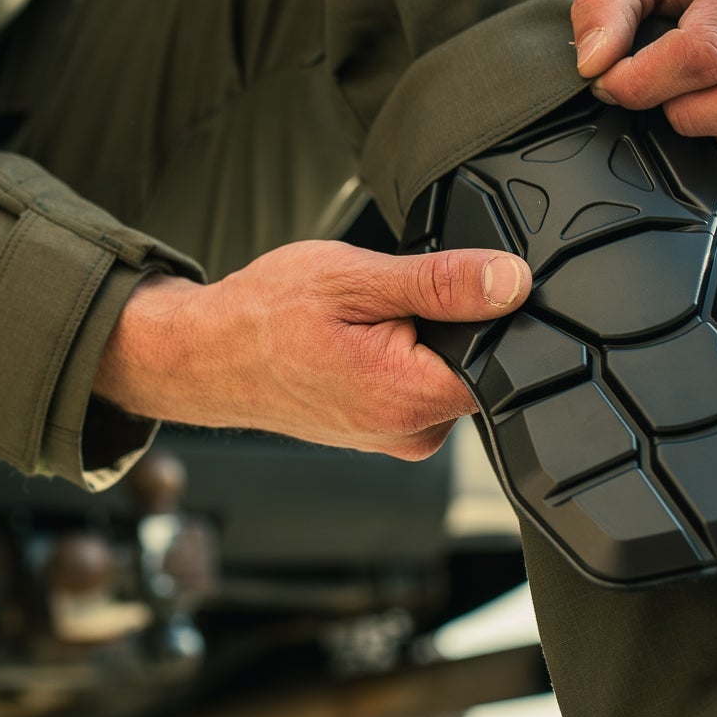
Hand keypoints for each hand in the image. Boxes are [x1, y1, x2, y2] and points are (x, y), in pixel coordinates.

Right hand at [94, 242, 530, 459]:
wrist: (207, 355)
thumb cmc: (263, 318)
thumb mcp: (357, 278)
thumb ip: (441, 283)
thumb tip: (510, 281)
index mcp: (413, 397)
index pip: (505, 356)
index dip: (486, 310)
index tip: (438, 289)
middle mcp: (412, 432)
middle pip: (477, 363)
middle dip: (446, 322)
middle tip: (383, 302)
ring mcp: (398, 437)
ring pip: (445, 372)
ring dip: (417, 339)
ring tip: (361, 323)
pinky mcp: (385, 431)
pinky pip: (417, 386)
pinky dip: (397, 357)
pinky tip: (357, 342)